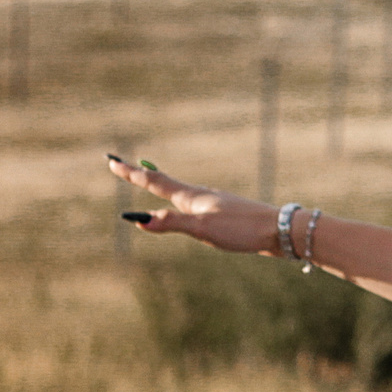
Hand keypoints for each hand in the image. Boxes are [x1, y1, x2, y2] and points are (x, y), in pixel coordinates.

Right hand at [107, 154, 279, 253]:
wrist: (280, 230)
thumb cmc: (242, 229)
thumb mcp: (203, 229)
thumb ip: (173, 224)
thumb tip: (140, 221)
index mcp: (192, 197)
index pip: (154, 182)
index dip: (131, 174)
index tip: (112, 162)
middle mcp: (200, 195)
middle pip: (164, 182)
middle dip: (141, 175)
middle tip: (121, 166)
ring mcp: (213, 203)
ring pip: (180, 192)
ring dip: (160, 185)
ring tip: (149, 179)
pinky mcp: (225, 213)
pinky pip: (193, 204)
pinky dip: (178, 200)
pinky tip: (188, 205)